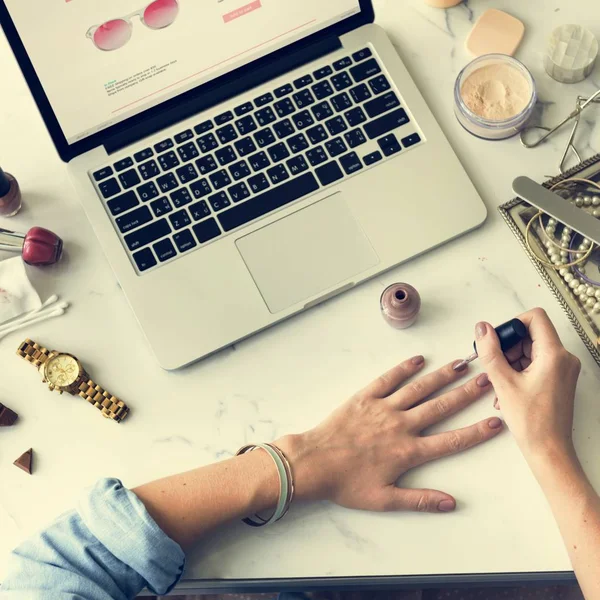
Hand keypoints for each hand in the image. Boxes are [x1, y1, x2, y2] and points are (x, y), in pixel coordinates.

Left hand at [277, 357, 501, 512]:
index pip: (451, 441)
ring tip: (461, 364)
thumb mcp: (384, 499)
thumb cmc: (346, 483)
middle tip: (486, 380)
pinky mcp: (365, 397)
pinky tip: (419, 360)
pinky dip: (404, 368)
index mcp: (408, 452)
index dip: (476, 432)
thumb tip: (452, 503)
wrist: (313, 463)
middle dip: (466, 393)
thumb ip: (420, 500)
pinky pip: (388, 379)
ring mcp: (383, 408)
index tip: (496, 422)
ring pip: (419, 389)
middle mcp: (401, 426)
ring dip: (441, 376)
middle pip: (441, 407)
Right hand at [475, 308, 580, 464]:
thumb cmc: (532, 422)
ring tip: (500, 382)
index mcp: (554, 355)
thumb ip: (490, 351)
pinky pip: (535, 363)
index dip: (512, 324)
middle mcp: (564, 358)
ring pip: (531, 349)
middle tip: (495, 366)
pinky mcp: (558, 379)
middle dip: (508, 347)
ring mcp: (563, 369)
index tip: (498, 342)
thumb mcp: (502, 382)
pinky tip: (507, 389)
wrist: (549, 450)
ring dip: (510, 361)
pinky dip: (518, 370)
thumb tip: (482, 328)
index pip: (534, 317)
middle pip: (531, 334)